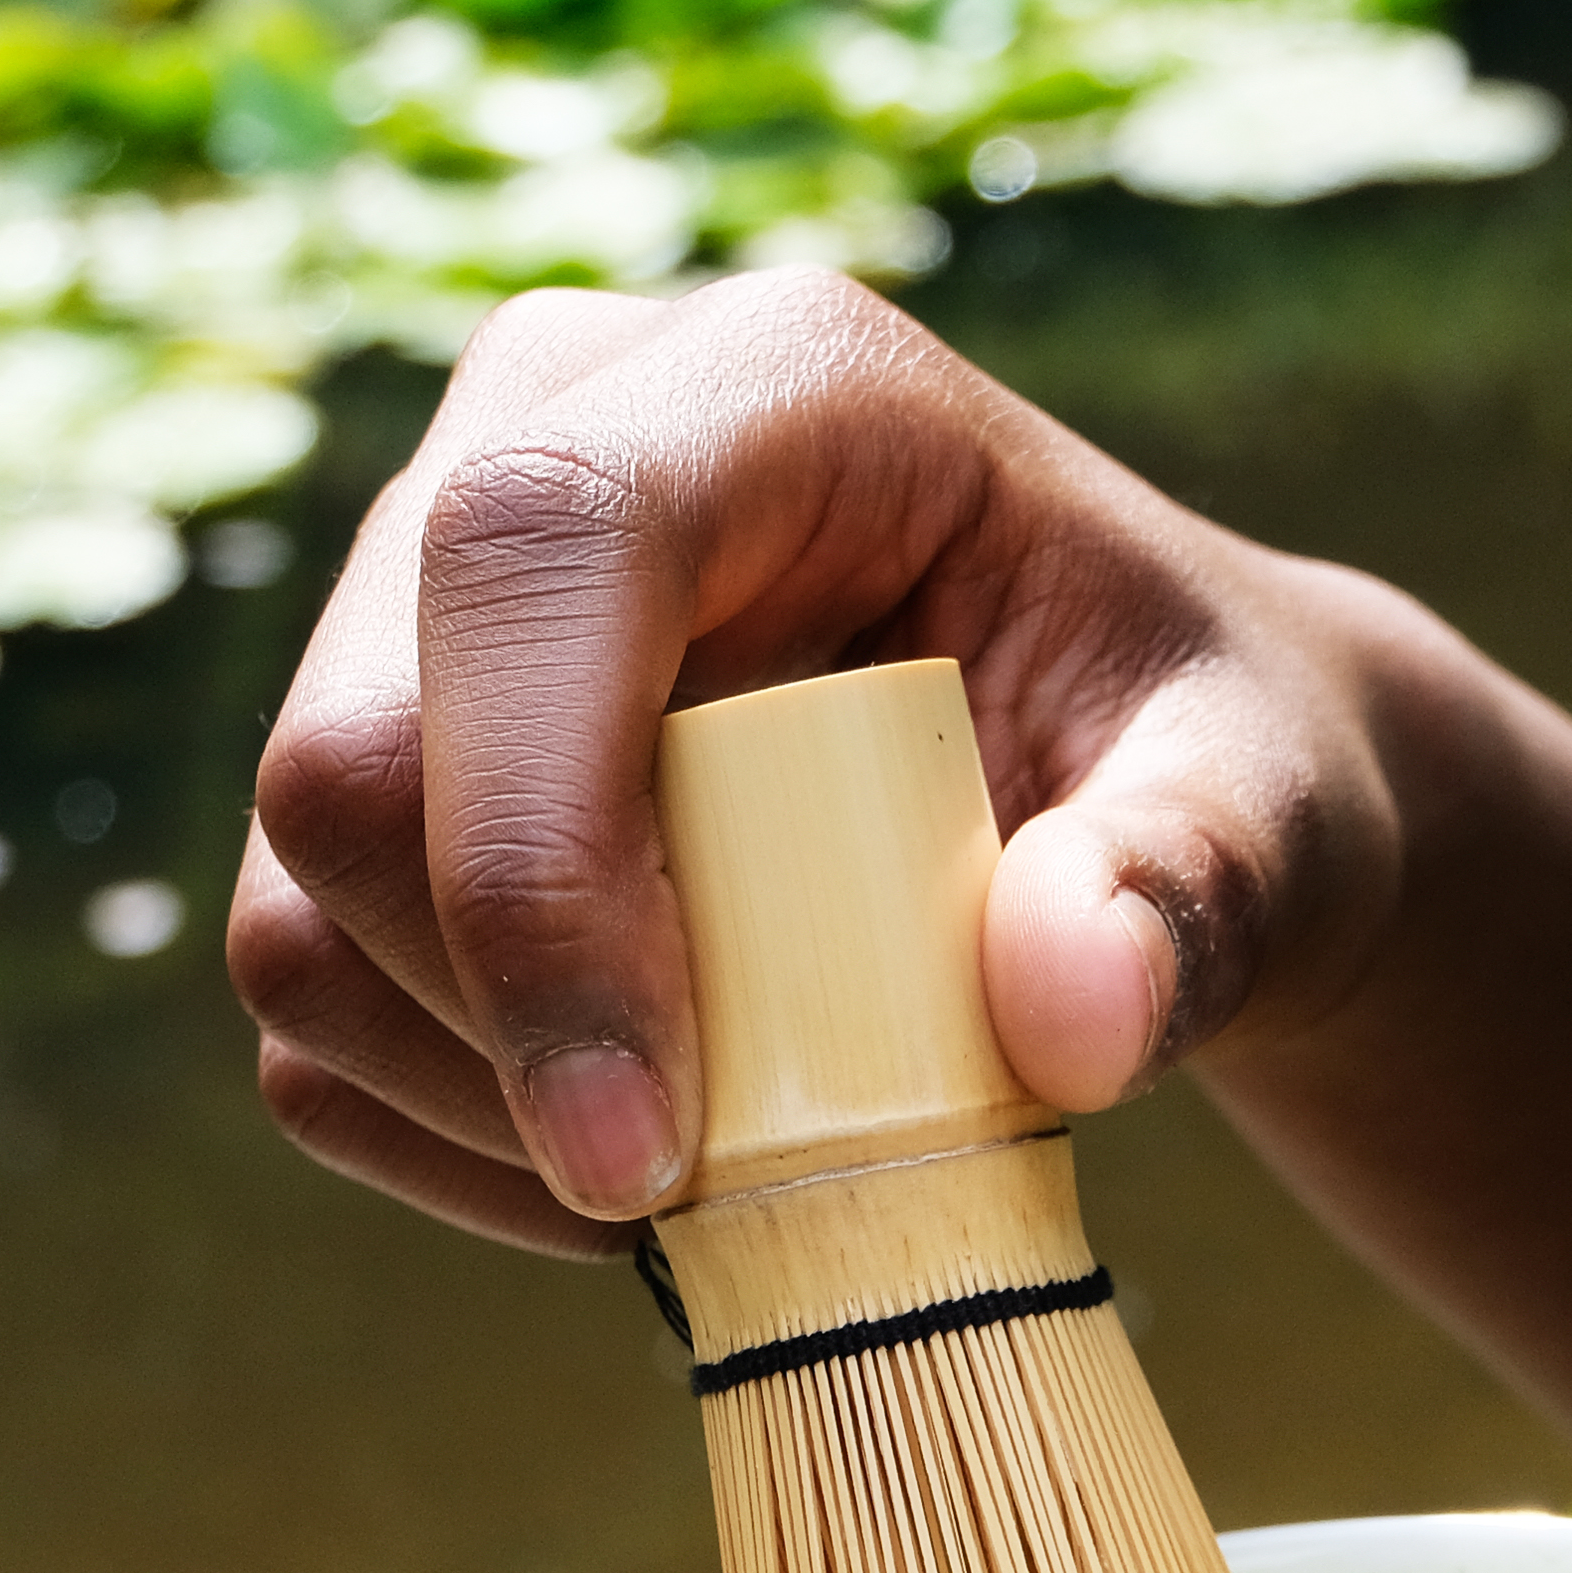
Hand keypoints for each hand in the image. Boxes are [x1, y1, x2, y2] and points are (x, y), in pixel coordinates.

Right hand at [231, 269, 1423, 1250]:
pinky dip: (455, 1138)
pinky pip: (318, 1008)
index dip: (541, 862)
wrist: (1147, 791)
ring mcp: (427, 610)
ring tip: (711, 1174)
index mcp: (769, 383)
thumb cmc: (1208, 761)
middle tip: (708, 1189)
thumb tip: (1072, 1011)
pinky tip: (644, 1166)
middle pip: (355, 759)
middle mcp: (539, 440)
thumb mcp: (1269, 815)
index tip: (652, 1146)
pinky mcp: (390, 774)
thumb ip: (1199, 891)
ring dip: (479, 1105)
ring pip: (301, 906)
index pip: (531, 556)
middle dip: (507, 1027)